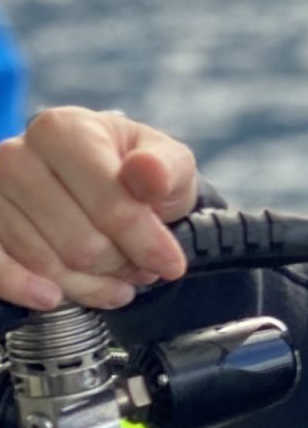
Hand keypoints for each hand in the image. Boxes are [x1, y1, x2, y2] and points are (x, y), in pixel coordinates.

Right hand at [0, 107, 198, 310]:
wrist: (102, 180)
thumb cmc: (133, 173)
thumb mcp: (169, 164)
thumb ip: (166, 168)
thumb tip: (148, 171)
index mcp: (64, 130)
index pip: (109, 203)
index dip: (145, 242)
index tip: (170, 264)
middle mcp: (18, 155)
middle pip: (79, 242)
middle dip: (118, 264)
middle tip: (138, 266)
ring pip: (44, 263)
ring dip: (88, 283)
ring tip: (112, 277)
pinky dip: (23, 287)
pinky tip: (51, 297)